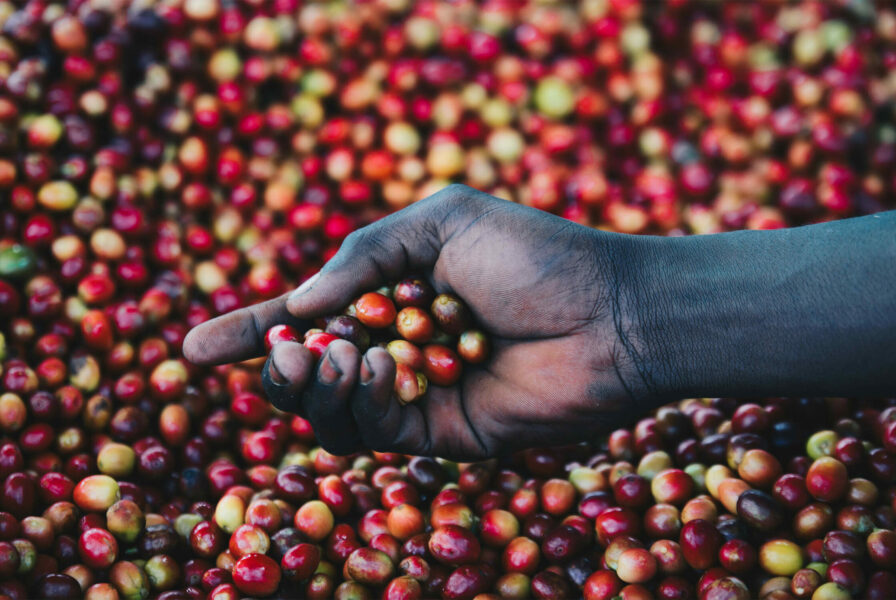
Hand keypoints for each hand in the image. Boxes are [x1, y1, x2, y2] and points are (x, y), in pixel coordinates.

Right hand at [183, 185, 654, 459]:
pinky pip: (371, 432)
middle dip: (277, 368)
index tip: (193, 349)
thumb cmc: (536, 256)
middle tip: (281, 353)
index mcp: (391, 294)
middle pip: (304, 373)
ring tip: (345, 355)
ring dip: (314, 385)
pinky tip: (381, 368)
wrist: (610, 315)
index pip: (304, 320)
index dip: (249, 334)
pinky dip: (360, 402)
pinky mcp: (438, 433)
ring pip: (328, 411)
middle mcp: (394, 347)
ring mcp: (414, 394)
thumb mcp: (443, 221)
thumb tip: (301, 305)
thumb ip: (363, 254)